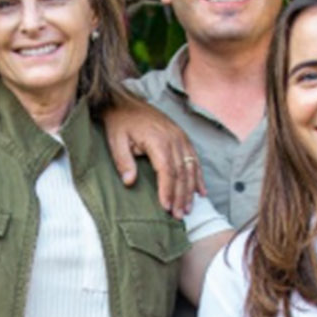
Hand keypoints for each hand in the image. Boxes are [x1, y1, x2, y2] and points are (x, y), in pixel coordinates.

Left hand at [99, 97, 203, 216]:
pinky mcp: (182, 137)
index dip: (168, 190)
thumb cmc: (120, 122)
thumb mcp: (115, 140)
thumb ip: (123, 161)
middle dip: (180, 196)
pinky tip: (200, 191)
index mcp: (158, 140)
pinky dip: (198, 176)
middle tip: (178, 215)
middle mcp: (174, 139)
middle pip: (181, 172)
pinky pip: (194, 159)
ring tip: (188, 208)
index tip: (166, 208)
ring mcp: (180, 137)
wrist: (126, 101)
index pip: (167, 170)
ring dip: (190, 190)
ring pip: (190, 167)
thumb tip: (129, 182)